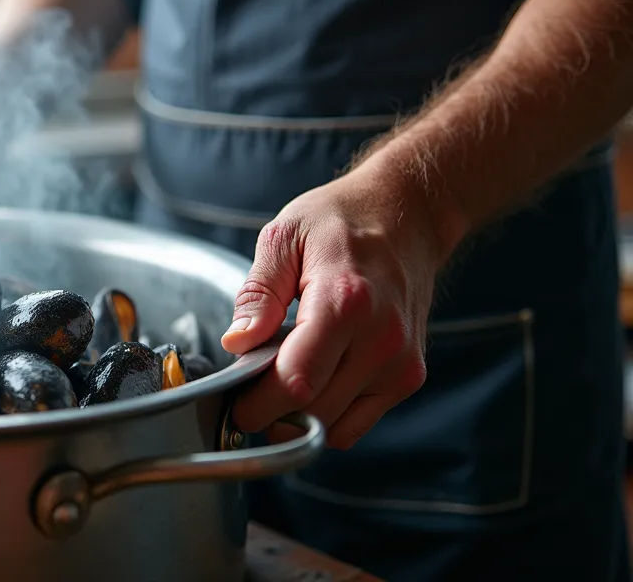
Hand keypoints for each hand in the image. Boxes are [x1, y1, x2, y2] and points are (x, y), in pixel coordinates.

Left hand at [219, 169, 447, 448]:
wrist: (409, 216)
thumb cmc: (341, 222)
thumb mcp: (284, 237)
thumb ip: (258, 294)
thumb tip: (237, 343)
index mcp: (346, 302)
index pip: (296, 382)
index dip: (257, 404)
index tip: (233, 403)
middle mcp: (381, 339)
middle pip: (313, 412)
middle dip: (270, 414)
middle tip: (247, 394)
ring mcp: (400, 363)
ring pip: (334, 426)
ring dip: (298, 419)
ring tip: (279, 383)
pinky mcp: (408, 378)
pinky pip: (356, 424)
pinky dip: (326, 417)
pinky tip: (312, 385)